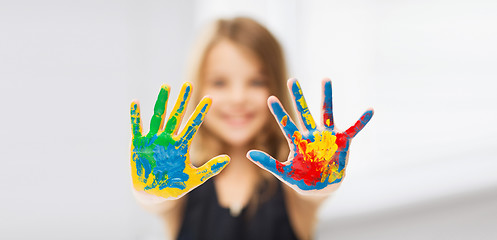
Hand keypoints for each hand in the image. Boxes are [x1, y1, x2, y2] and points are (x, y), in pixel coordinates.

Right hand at [130, 82, 229, 198]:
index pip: (193, 125)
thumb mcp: (195, 178)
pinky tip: (135, 102)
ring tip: (166, 86)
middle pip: (176, 115)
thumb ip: (211, 169)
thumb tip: (228, 159)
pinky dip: (135, 116)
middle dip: (182, 100)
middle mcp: (168, 138)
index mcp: (181, 145)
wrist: (153, 195)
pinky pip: (136, 128)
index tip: (210, 98)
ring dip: (162, 102)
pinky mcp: (138, 145)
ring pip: (158, 117)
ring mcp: (153, 140)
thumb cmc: (174, 186)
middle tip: (189, 84)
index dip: (201, 112)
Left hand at [247, 78, 372, 193]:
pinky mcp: (342, 142)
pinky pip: (354, 129)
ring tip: (325, 79)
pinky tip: (370, 110)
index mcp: (298, 141)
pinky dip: (362, 121)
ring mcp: (327, 137)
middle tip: (292, 80)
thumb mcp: (284, 173)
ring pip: (326, 113)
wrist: (322, 187)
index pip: (286, 124)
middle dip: (298, 97)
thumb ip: (268, 163)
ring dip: (326, 97)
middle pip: (303, 112)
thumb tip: (248, 154)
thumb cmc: (302, 179)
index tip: (269, 98)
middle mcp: (312, 135)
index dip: (278, 112)